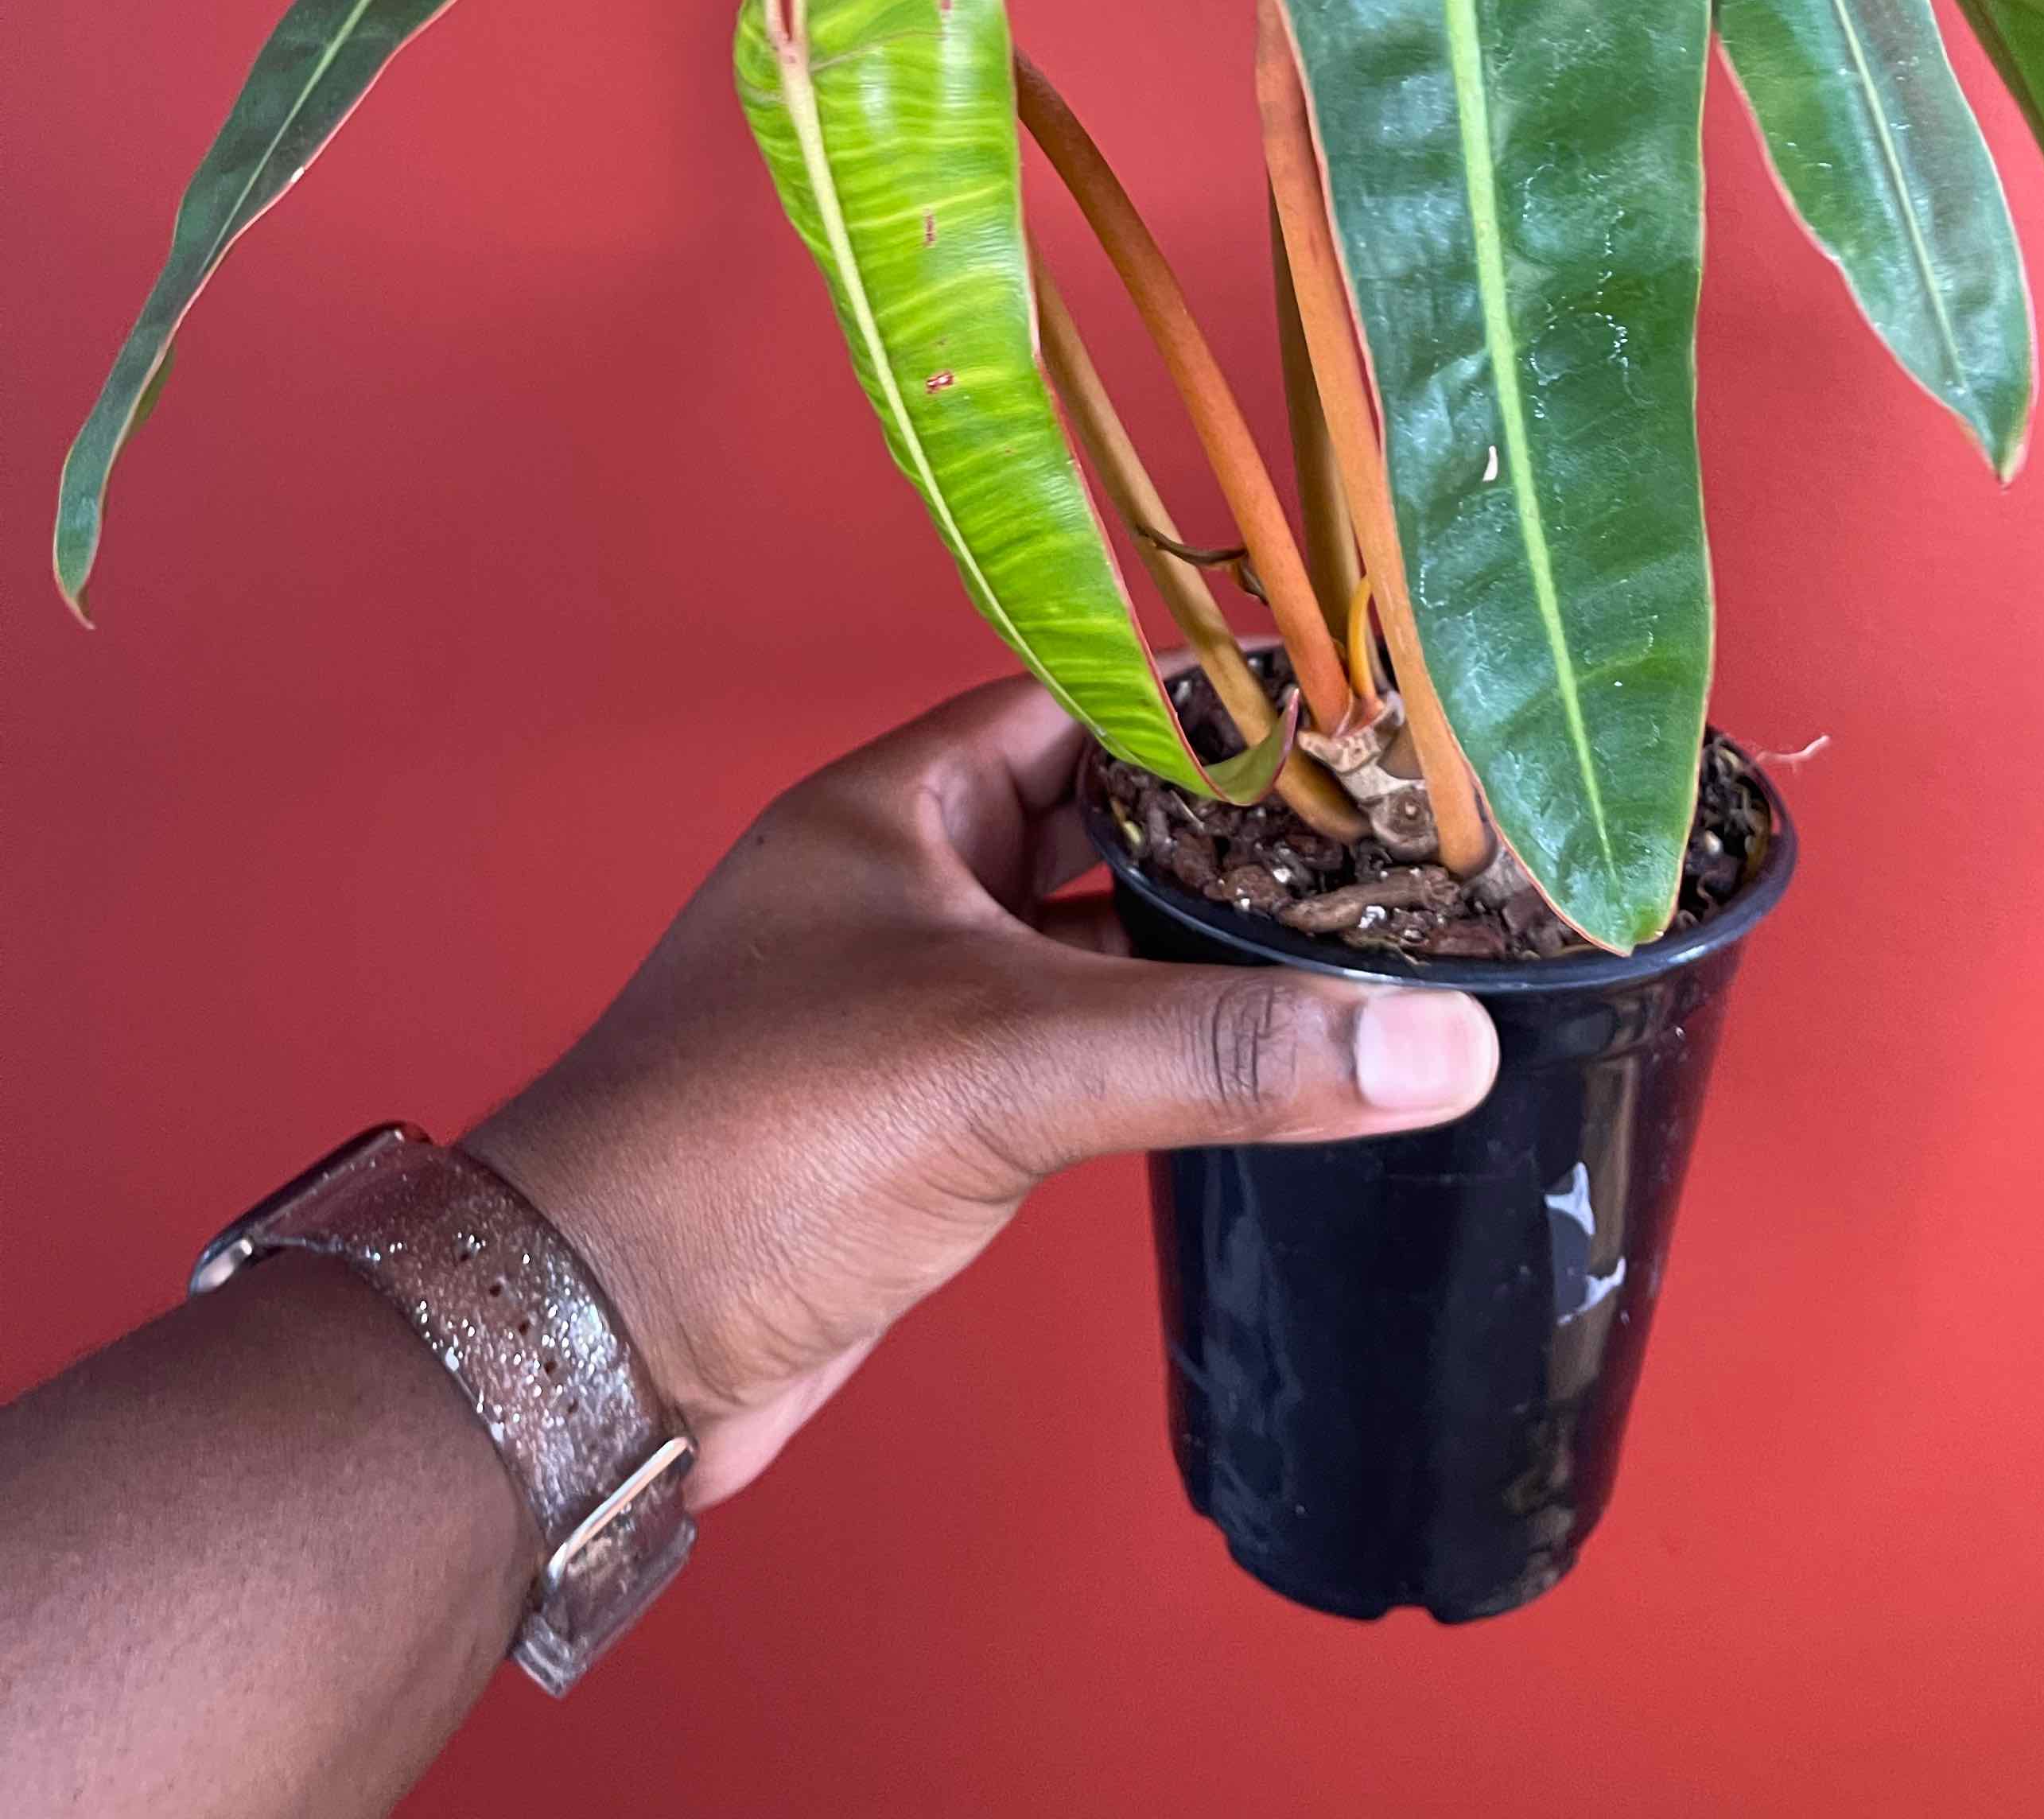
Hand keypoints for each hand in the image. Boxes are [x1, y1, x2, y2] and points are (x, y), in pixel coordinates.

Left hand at [467, 676, 1497, 1504]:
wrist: (597, 1344)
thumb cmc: (760, 1144)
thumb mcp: (1007, 1064)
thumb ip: (1227, 1048)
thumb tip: (1444, 1040)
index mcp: (898, 806)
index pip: (1082, 701)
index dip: (1210, 702)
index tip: (1354, 714)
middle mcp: (908, 883)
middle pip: (1103, 820)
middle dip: (1233, 830)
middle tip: (1399, 836)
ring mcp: (919, 1002)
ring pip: (1096, 940)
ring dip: (1206, 946)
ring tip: (1374, 939)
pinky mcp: (933, 1115)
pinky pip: (1077, 1047)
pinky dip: (1165, 1048)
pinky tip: (1270, 1065)